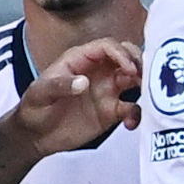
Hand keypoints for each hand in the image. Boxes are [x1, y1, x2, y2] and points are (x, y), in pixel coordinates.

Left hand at [10, 37, 144, 154]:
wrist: (35, 136)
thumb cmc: (34, 108)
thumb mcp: (40, 94)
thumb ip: (60, 85)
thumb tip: (84, 82)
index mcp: (80, 60)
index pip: (107, 47)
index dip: (121, 54)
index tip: (129, 69)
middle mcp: (98, 72)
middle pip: (127, 58)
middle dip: (140, 65)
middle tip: (145, 80)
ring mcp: (107, 91)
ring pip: (135, 80)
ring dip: (145, 87)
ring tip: (149, 98)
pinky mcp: (112, 112)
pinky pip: (133, 108)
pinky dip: (138, 114)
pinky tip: (131, 124)